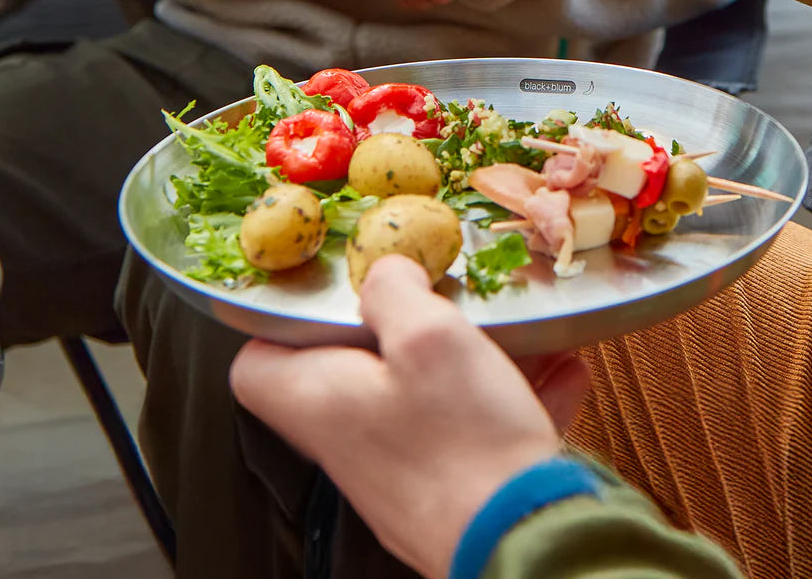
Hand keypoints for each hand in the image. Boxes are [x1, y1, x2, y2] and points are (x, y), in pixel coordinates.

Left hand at [230, 255, 589, 578]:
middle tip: (434, 302)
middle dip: (397, 329)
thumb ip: (393, 290)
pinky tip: (555, 372)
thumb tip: (383, 272)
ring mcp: (401, 472)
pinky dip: (505, 396)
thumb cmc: (464, 443)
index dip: (285, 323)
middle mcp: (351, 443)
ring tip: (514, 334)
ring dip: (465, 359)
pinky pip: (470, 427)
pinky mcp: (452, 490)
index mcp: (320, 402)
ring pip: (420, 395)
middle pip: (350, 371)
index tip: (328, 294)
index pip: (255, 365)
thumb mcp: (426, 335)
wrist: (527, 539)